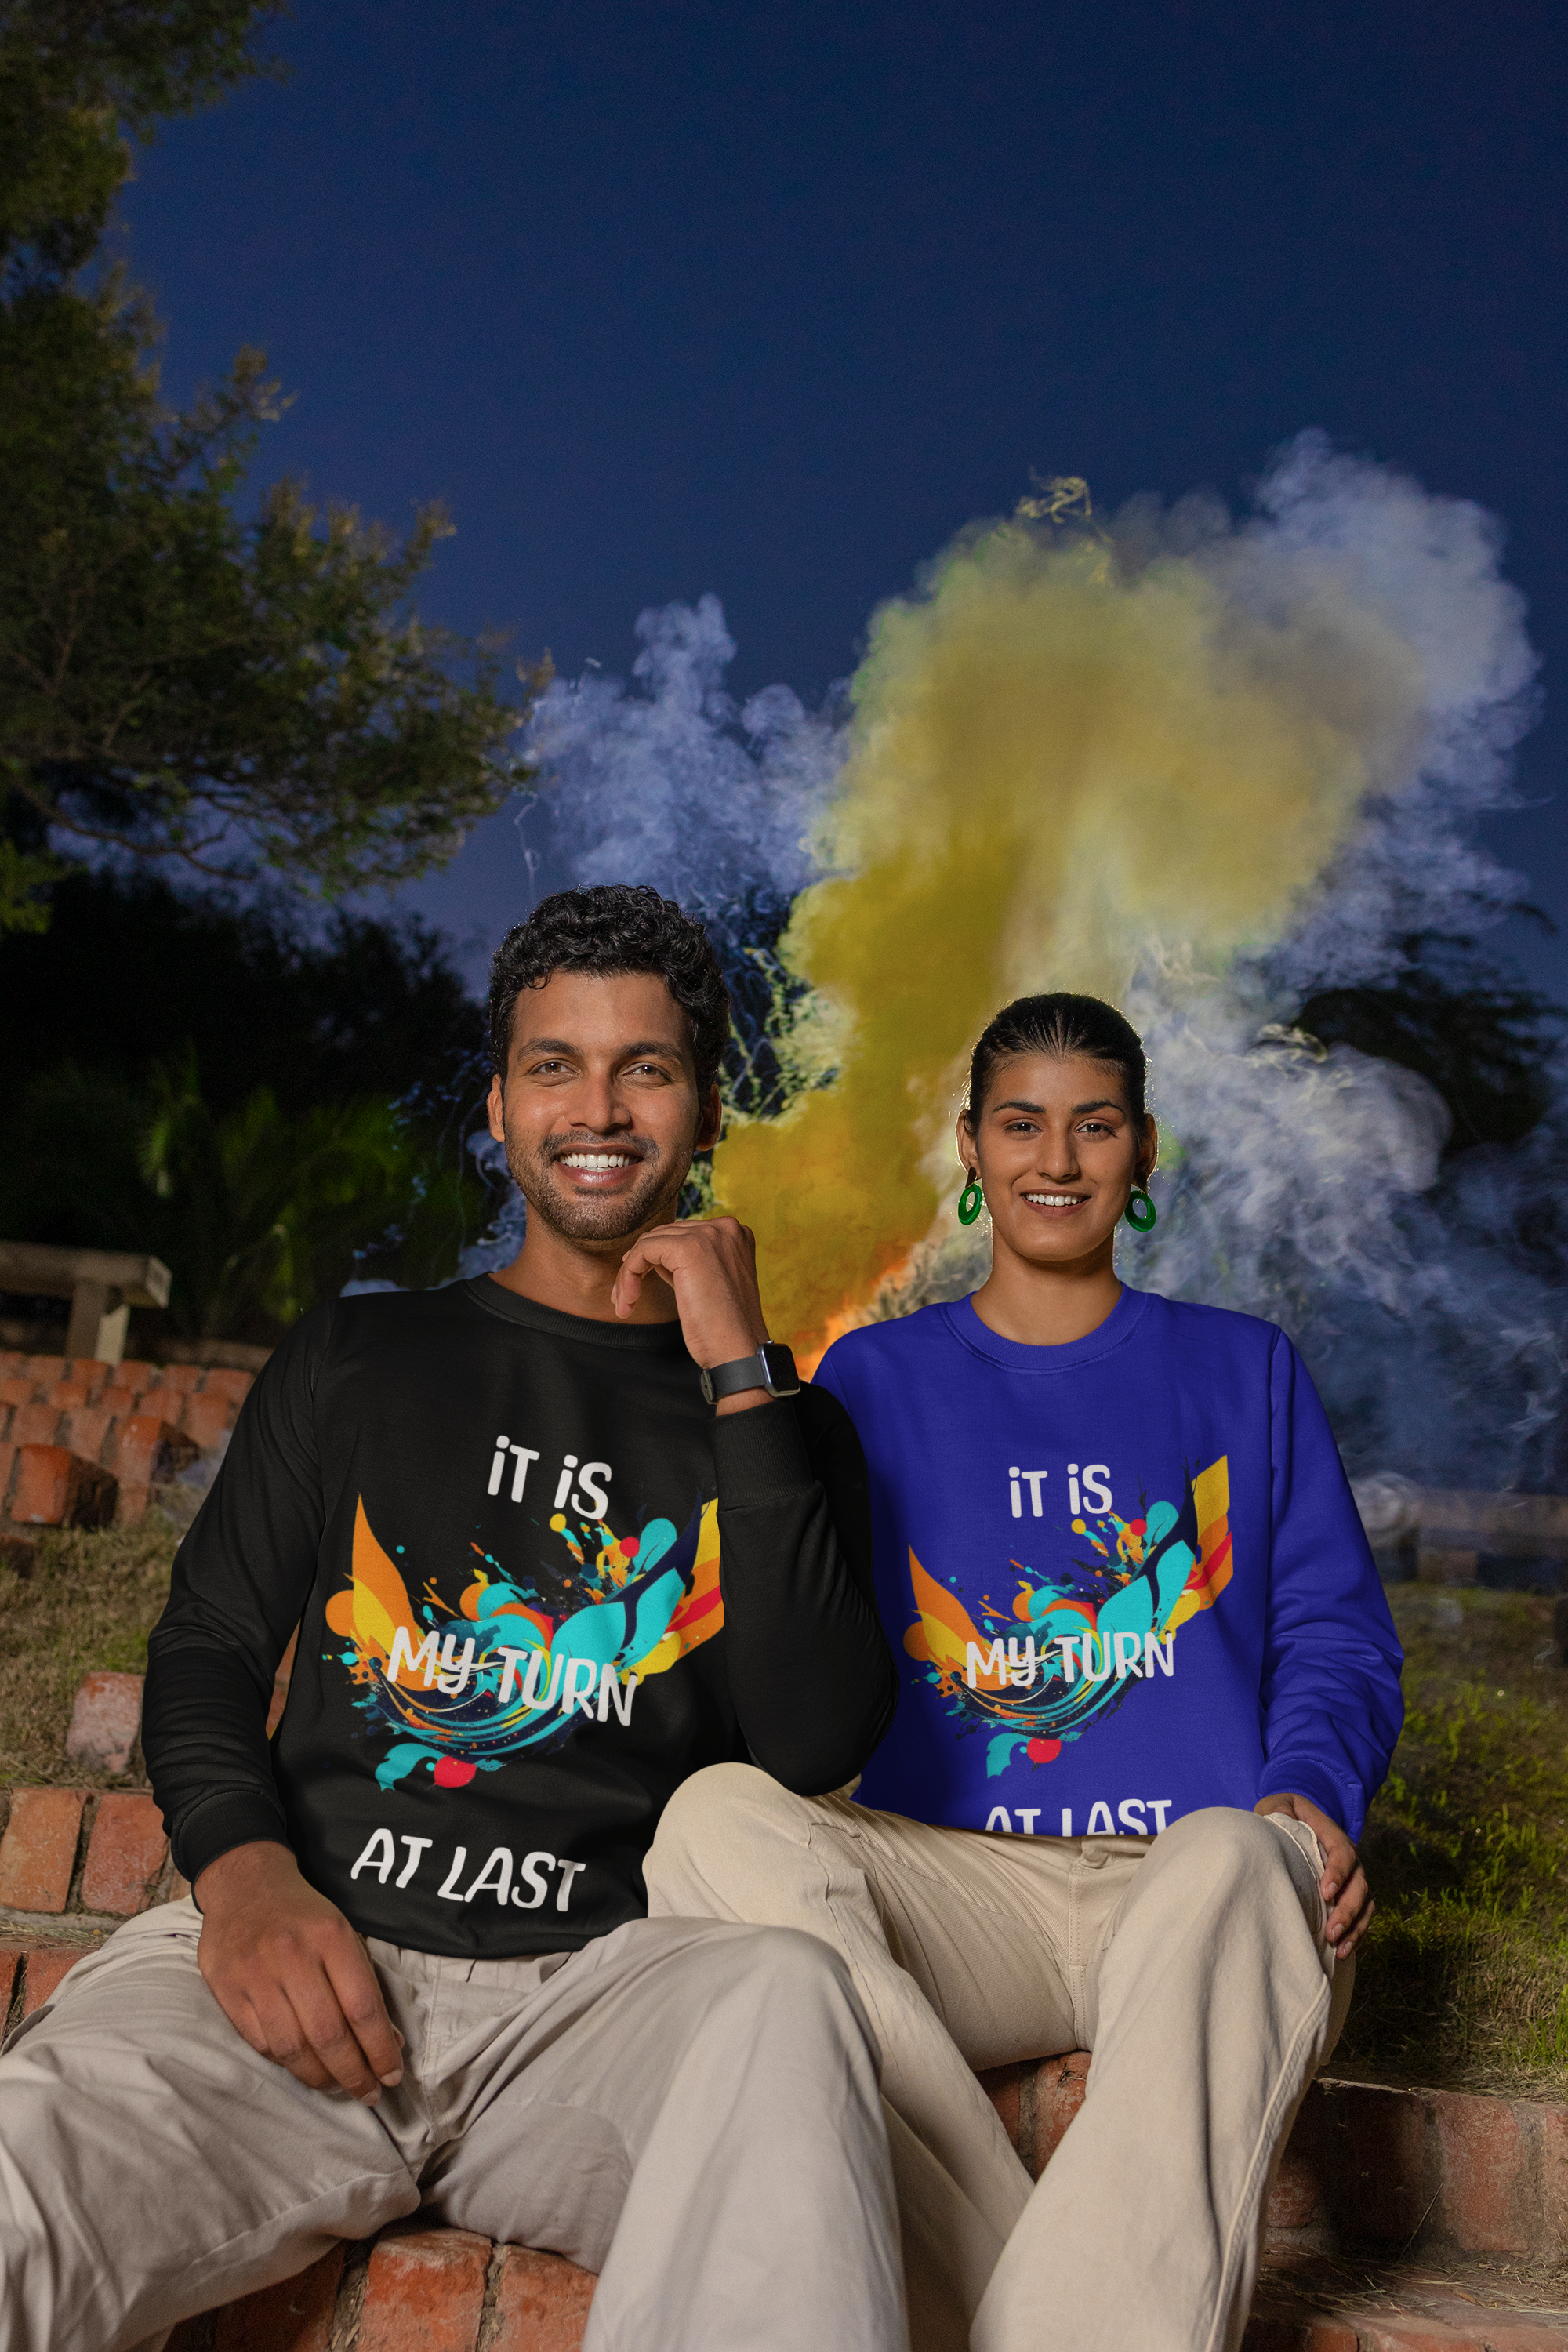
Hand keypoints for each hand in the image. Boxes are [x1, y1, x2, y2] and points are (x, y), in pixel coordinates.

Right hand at [195, 1840, 404, 2101]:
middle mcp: (292, 1956)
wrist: (245, 1884)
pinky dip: (288, 2063)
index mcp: (330, 1936)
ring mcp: (255, 1975)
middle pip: (328, 2035)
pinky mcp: (227, 1990)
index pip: (362, 2008)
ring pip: (292, 2047)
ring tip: (339, 2087)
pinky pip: (262, 2043)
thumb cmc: (303, 1914)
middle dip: (354, 2073)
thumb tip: (386, 2042)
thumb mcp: (342, 1932)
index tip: (392, 2074)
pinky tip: (305, 2067)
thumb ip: (362, 1984)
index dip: (380, 2049)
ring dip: (321, 2078)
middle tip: (369, 2093)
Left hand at [612, 1215, 772, 1414]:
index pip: (681, 1234)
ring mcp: (707, 1235)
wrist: (738, 1351)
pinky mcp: (687, 1248)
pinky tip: (630, 1301)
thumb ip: (687, 1263)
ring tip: (625, 1305)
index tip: (638, 1285)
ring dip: (629, 1275)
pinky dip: (628, 1275)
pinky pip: (642, 1252)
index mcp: (734, 1233)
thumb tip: (650, 1256)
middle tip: (626, 1297)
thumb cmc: (724, 1327)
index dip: (656, 1259)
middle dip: (639, 1266)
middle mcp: (724, 1228)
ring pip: (649, 1244)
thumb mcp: (708, 1283)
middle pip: (663, 1236)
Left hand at [1255, 1792, 1373, 1957]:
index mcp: (1332, 1835)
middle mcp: (1348, 1858)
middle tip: (1331, 1930)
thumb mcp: (1278, 1808)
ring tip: (1338, 1947)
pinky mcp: (1349, 1895)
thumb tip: (1275, 1822)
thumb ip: (1278, 1813)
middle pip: (1358, 1884)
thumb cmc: (1282, 1816)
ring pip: (1364, 1903)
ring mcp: (1352, 1878)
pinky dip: (1355, 1934)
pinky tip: (1343, 1952)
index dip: (1338, 1872)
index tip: (1325, 1892)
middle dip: (1347, 1910)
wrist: (1293, 1820)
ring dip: (1354, 1927)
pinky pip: (1361, 1916)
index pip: (1342, 1852)